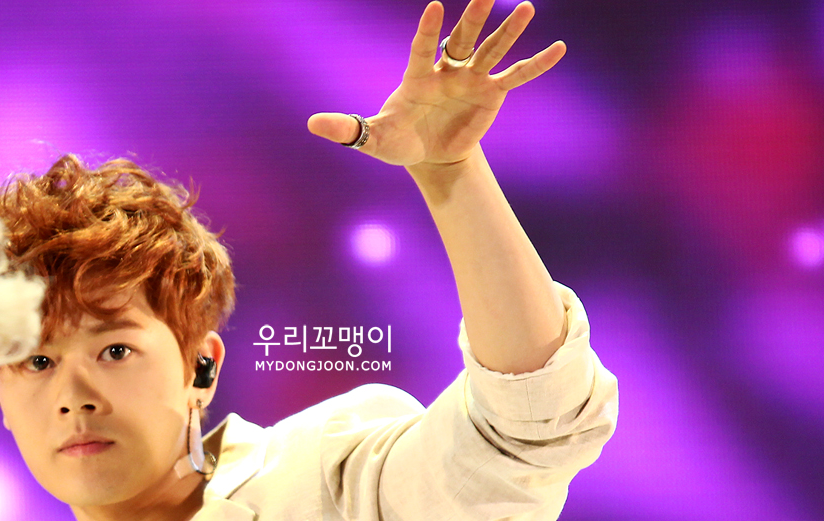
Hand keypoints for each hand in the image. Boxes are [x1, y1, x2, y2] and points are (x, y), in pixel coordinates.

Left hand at [308, 0, 564, 167]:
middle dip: (472, 15)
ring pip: (492, 48)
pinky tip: (558, 48)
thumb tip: (311, 124)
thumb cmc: (397, 141)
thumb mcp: (371, 138)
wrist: (427, 155)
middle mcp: (446, 69)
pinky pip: (516, 75)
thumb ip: (345, 128)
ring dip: (509, 30)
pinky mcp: (491, 92)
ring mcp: (471, 77)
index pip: (422, 47)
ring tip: (527, 6)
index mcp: (417, 75)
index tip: (434, 6)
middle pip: (461, 37)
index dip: (427, 29)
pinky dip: (536, 63)